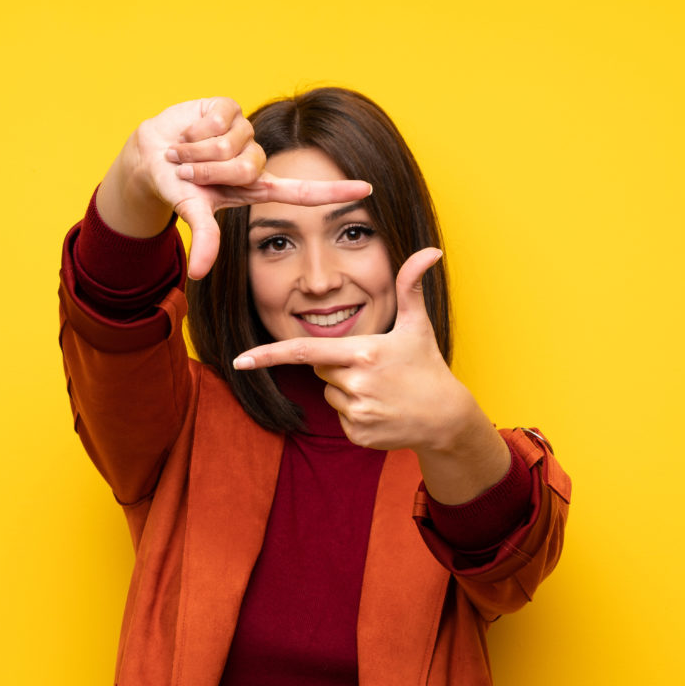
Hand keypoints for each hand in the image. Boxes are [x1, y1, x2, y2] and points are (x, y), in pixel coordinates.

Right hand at [99, 97, 372, 279]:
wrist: (150, 155)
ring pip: (229, 140)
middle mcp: (255, 159)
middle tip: (188, 172)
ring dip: (197, 150)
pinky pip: (218, 117)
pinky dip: (194, 128)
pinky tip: (187, 131)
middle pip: (246, 163)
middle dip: (209, 169)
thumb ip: (203, 240)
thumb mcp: (192, 212)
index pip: (304, 191)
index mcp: (256, 187)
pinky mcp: (228, 107)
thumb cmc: (176, 187)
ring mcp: (244, 131)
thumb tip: (199, 275)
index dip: (335, 191)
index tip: (368, 190)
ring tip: (184, 153)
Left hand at [233, 248, 511, 500]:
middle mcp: (357, 383)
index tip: (239, 360)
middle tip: (373, 367)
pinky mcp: (358, 435)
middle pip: (319, 369)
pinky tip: (381, 410)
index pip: (305, 352)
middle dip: (338, 365)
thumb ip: (412, 286)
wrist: (445, 418)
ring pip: (329, 394)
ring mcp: (357, 413)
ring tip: (381, 390)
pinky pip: (340, 418)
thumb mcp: (418, 325)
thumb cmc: (427, 366)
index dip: (269, 355)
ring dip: (346, 390)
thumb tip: (431, 250)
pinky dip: (355, 414)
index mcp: (364, 353)